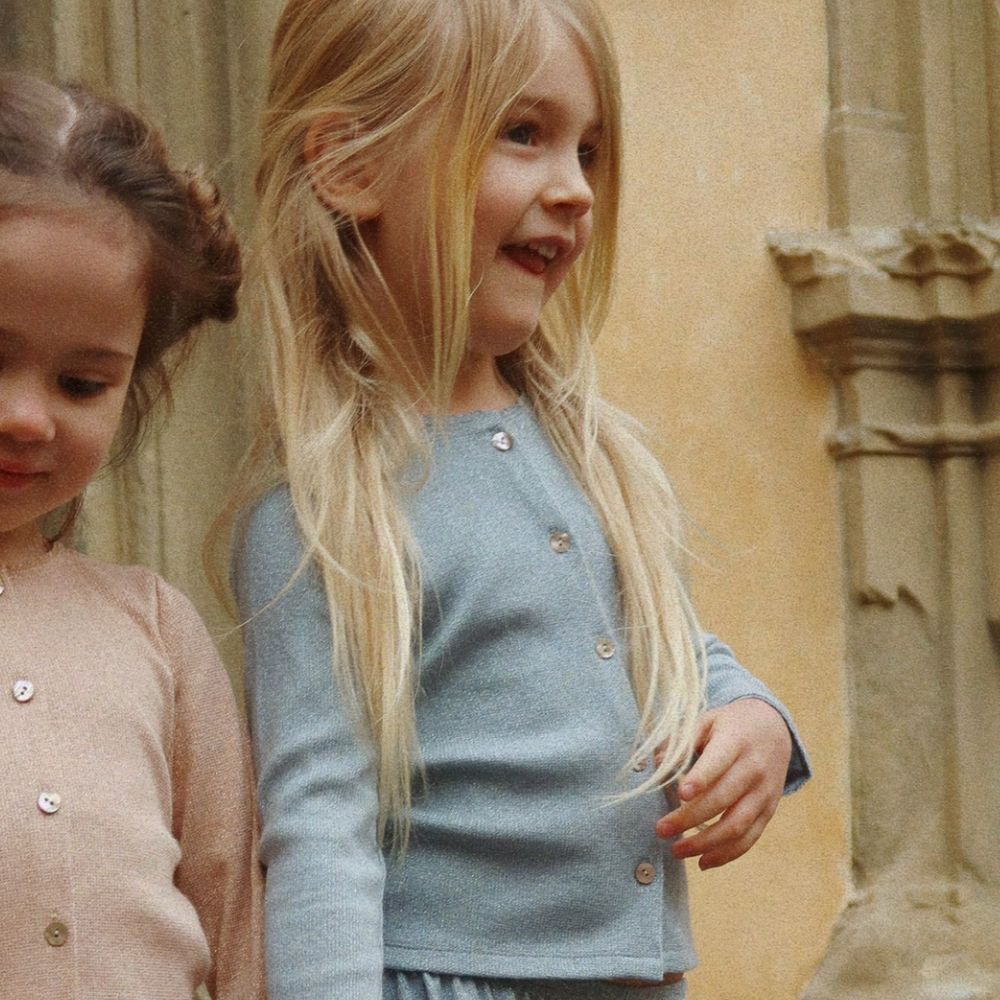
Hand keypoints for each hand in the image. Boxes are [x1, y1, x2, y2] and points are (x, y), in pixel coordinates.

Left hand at [655, 698, 791, 869]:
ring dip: (705, 843)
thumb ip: (682, 741)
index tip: (681, 794)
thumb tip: (654, 763)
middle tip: (661, 829)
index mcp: (736, 741)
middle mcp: (753, 769)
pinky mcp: (769, 811)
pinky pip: (750, 838)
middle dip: (690, 818)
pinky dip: (727, 854)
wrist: (774, 729)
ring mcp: (764, 793)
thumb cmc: (731, 725)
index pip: (719, 761)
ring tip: (677, 850)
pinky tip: (703, 861)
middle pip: (723, 799)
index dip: (701, 778)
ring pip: (737, 825)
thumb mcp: (707, 720)